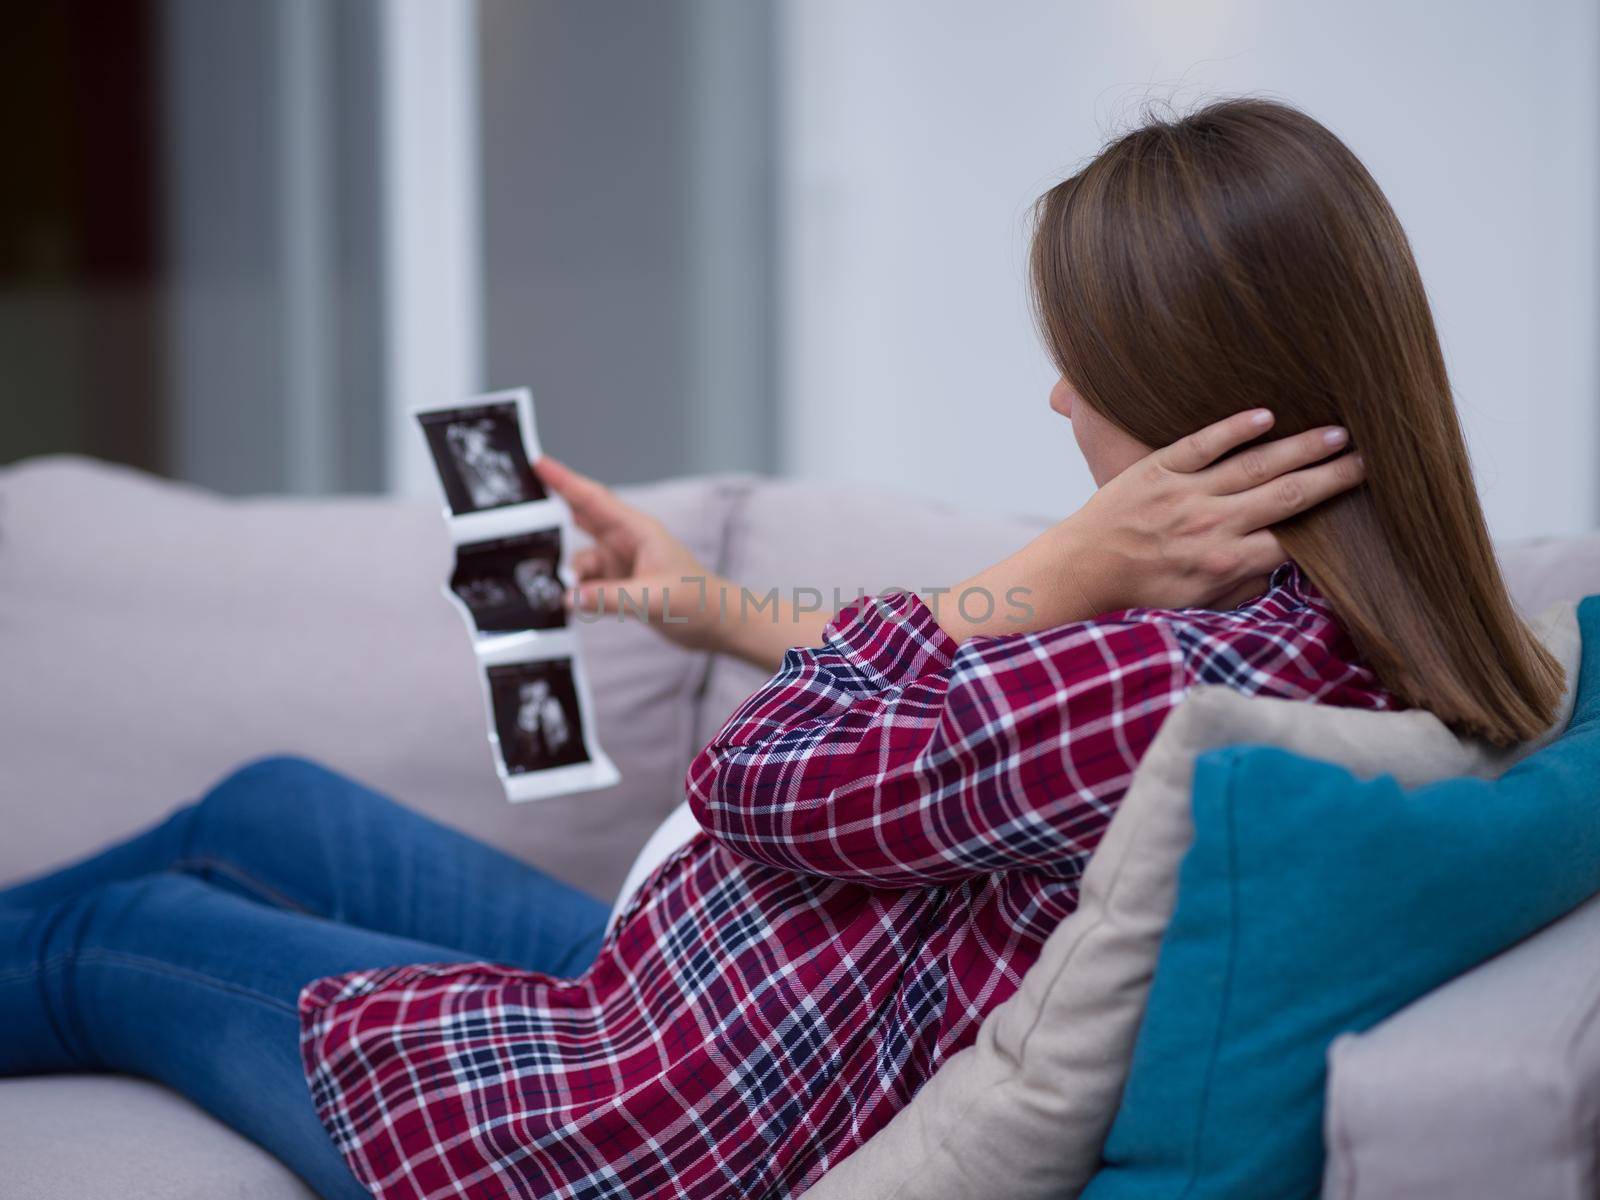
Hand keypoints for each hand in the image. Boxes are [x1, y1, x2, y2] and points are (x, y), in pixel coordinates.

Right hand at [534, 457, 726, 651]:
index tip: (538, 462)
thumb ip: (610, 597)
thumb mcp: (653, 598)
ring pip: (580, 560)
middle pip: (580, 519)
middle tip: (517, 511)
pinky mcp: (619, 585)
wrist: (717, 625)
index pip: (594, 499)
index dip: (565, 480)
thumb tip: (568, 597)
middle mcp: (626, 542)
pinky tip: (567, 605)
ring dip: (568, 573)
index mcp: (637, 530)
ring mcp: (621, 563)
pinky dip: (576, 592)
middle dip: (551, 515)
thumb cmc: (698, 601)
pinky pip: (587, 584)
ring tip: (556, 590)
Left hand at [941, 409, 1363, 640]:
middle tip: (1371, 458)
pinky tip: (1266, 414)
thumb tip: (1284, 568)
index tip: (1364, 505)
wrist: (1082, 571)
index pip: (1293, 539)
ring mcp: (1184, 494)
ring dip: (1300, 446)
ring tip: (1338, 431)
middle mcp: (1209, 526)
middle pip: (1287, 495)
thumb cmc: (1142, 592)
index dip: (1331, 521)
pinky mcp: (1156, 469)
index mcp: (1223, 563)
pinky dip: (1234, 427)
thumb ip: (1243, 585)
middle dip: (1333, 476)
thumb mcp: (1198, 606)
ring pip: (1254, 464)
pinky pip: (1202, 443)